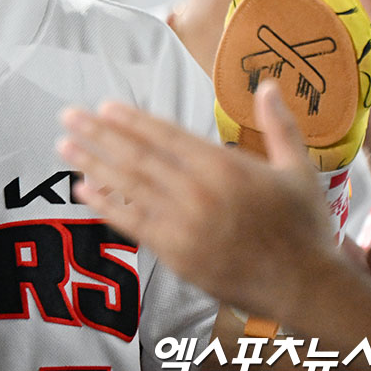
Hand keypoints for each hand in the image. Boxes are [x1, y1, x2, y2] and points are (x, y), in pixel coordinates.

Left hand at [58, 83, 331, 318]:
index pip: (167, 135)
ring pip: (130, 187)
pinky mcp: (177, 253)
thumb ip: (279, 124)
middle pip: (139, 156)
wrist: (307, 287)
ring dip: (93, 164)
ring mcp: (186, 225)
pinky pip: (133, 223)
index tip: (103, 106)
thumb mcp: (300, 169)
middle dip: (99, 134)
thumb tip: (266, 83)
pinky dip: (106, 204)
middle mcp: (200, 192)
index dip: (132, 120)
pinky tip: (83, 189)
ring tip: (64, 146)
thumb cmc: (304, 225)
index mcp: (226, 166)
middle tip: (67, 116)